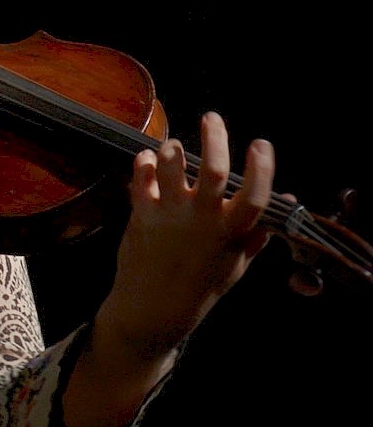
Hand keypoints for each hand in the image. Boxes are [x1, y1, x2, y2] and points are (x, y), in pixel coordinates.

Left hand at [95, 111, 274, 360]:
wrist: (152, 309)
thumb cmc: (200, 286)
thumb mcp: (236, 264)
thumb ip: (259, 232)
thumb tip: (286, 197)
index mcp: (231, 234)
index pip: (255, 196)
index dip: (262, 168)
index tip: (261, 144)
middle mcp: (202, 221)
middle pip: (214, 170)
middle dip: (215, 138)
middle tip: (212, 117)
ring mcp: (169, 216)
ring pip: (171, 167)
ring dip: (172, 149)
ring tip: (174, 144)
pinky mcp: (140, 216)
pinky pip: (140, 179)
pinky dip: (143, 163)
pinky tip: (146, 158)